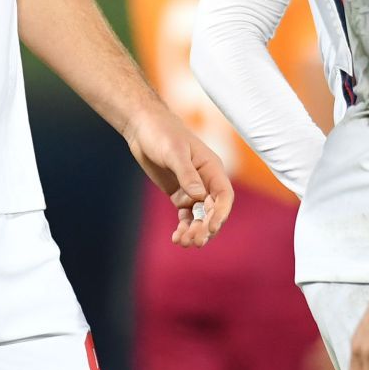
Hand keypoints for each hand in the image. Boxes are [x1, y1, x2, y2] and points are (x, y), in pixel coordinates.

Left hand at [123, 104, 233, 247]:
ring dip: (194, 231)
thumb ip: (187, 174)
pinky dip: (183, 227)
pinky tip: (176, 237)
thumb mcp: (174, 151)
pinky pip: (186, 215)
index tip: (211, 228)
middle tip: (193, 241)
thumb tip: (199, 196)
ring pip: (199, 216)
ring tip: (182, 242)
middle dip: (205, 227)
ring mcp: (193, 189)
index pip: (224, 195)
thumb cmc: (162, 133)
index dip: (221, 214)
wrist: (144, 127)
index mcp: (212, 168)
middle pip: (213, 210)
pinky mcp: (179, 194)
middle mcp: (206, 181)